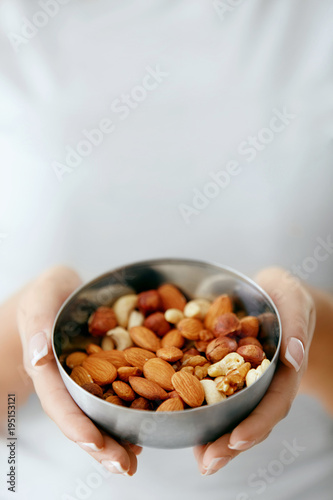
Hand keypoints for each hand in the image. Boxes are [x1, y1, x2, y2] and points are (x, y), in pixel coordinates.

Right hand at [17, 266, 140, 475]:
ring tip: (133, 460)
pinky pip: (114, 399)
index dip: (74, 423)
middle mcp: (65, 380)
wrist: (63, 295)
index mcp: (47, 366)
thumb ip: (37, 322)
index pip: (58, 400)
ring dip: (114, 440)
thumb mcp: (42, 297)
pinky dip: (125, 417)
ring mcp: (84, 380)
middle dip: (99, 445)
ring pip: (97, 415)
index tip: (94, 441)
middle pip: (79, 418)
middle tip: (124, 466)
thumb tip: (39, 354)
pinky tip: (141, 432)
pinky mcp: (104, 374)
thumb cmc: (50, 293)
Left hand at [194, 267, 315, 475]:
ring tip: (199, 459)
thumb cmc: (283, 294)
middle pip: (252, 417)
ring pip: (233, 413)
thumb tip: (295, 355)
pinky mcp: (223, 371)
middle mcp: (264, 380)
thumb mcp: (292, 298)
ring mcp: (243, 379)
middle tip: (209, 463)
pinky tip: (184, 423)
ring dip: (216, 437)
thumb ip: (295, 322)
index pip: (275, 400)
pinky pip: (213, 393)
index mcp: (284, 368)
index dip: (258, 422)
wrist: (268, 295)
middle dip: (231, 442)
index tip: (238, 438)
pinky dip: (201, 410)